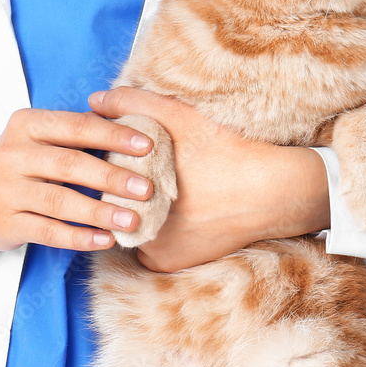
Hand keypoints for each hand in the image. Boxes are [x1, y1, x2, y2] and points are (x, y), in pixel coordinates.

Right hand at [0, 108, 154, 252]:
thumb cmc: (22, 164)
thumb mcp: (39, 138)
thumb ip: (77, 131)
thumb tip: (133, 127)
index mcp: (27, 124)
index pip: (76, 127)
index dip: (113, 135)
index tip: (147, 146)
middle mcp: (13, 154)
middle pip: (70, 164)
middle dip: (112, 177)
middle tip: (146, 188)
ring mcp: (7, 190)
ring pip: (60, 201)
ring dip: (100, 211)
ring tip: (132, 219)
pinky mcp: (6, 223)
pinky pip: (49, 232)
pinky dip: (79, 237)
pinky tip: (105, 239)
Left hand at [88, 88, 330, 272]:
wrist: (271, 193)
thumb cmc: (223, 150)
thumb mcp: (178, 116)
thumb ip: (132, 103)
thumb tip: (94, 100)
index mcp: (128, 188)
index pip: (105, 174)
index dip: (121, 161)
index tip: (146, 154)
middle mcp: (132, 225)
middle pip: (114, 200)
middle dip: (126, 186)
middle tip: (161, 171)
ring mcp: (149, 250)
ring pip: (128, 224)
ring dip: (137, 210)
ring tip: (169, 190)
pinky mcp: (166, 265)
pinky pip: (146, 246)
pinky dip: (154, 231)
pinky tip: (175, 214)